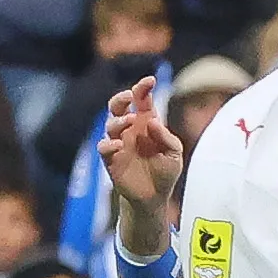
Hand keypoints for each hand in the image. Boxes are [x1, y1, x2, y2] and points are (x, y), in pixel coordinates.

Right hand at [98, 75, 184, 207]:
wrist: (155, 197)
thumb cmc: (166, 171)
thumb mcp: (174, 153)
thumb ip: (166, 136)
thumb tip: (152, 121)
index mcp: (147, 122)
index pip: (142, 100)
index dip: (143, 88)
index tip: (150, 81)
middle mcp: (131, 129)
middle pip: (119, 106)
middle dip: (121, 98)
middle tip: (129, 96)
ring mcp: (119, 143)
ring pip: (110, 123)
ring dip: (119, 120)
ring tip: (130, 122)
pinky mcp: (111, 159)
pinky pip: (103, 146)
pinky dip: (108, 143)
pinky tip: (117, 145)